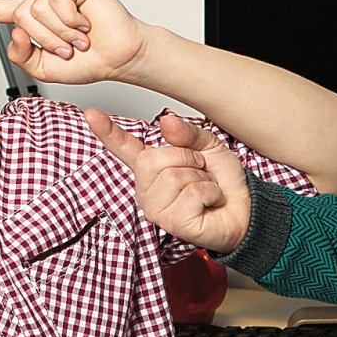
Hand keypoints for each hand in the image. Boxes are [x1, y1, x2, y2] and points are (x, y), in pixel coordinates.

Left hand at [0, 0, 154, 86]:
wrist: (119, 58)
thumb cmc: (88, 61)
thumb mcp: (43, 67)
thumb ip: (21, 55)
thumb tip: (16, 32)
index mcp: (33, 18)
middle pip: (21, 16)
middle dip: (46, 39)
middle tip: (68, 46)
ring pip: (38, 10)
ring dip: (61, 32)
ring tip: (79, 36)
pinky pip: (57, 1)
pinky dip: (71, 20)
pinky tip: (86, 23)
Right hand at [85, 110, 251, 254]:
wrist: (246, 210)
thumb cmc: (223, 182)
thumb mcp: (208, 146)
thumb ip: (186, 132)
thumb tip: (166, 121)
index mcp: (152, 166)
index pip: (124, 147)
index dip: (107, 131)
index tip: (90, 114)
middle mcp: (147, 188)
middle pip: (152, 159)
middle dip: (185, 158)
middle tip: (199, 170)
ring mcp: (156, 208)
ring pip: (173, 176)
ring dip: (200, 177)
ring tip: (205, 188)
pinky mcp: (171, 222)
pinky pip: (191, 192)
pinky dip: (209, 192)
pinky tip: (209, 202)